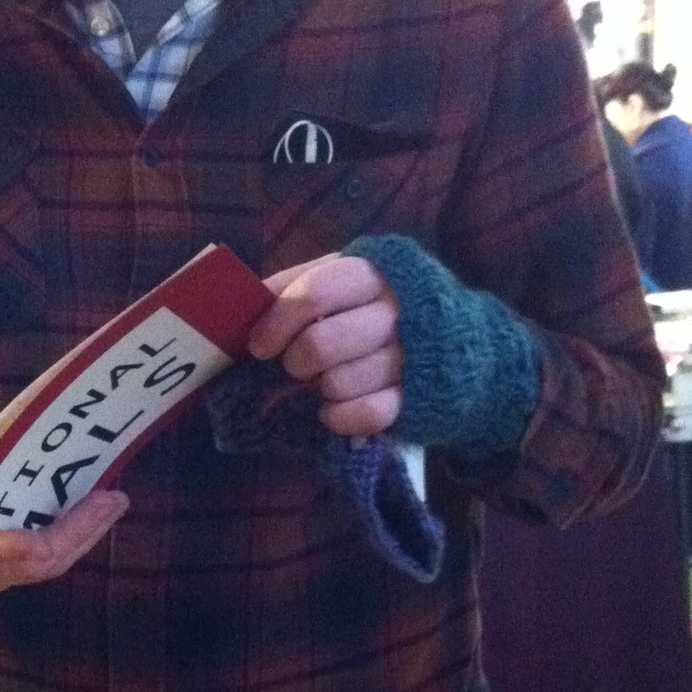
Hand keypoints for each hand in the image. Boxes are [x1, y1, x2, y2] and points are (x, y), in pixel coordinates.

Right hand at [0, 436, 128, 602]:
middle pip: (24, 564)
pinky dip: (68, 537)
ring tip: (114, 499)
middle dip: (71, 536)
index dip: (19, 547)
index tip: (53, 531)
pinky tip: (94, 509)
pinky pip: (37, 559)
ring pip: (38, 566)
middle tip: (112, 496)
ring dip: (79, 537)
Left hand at [247, 253, 402, 437]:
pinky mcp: (419, 397)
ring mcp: (411, 355)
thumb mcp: (333, 279)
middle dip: (295, 362)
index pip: (313, 293)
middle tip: (296, 365)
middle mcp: (394, 311)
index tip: (259, 345)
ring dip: (321, 389)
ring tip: (326, 381)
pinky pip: (368, 414)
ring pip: (339, 384)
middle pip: (320, 345)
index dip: (276, 323)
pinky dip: (341, 417)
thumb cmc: (367, 304)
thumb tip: (245, 303)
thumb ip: (290, 286)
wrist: (447, 336)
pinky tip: (335, 408)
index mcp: (368, 274)